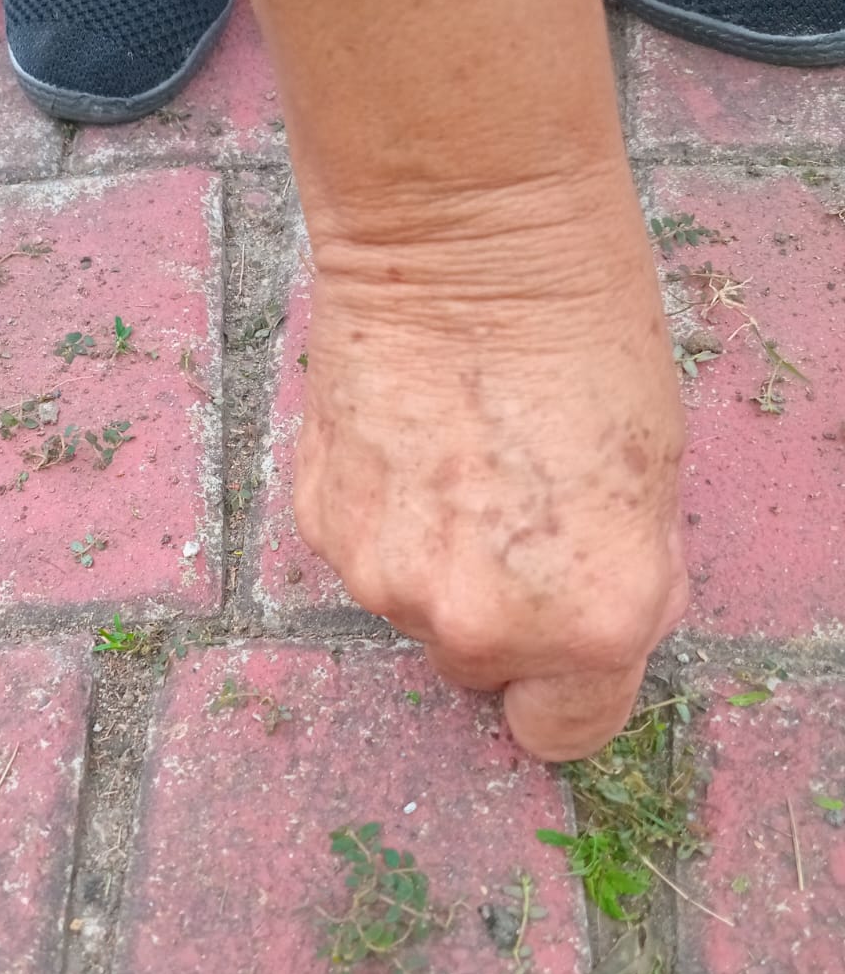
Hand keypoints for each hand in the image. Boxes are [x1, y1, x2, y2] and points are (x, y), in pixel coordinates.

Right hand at [293, 183, 687, 759]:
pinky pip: (363, 550)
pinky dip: (383, 511)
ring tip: (457, 454)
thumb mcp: (655, 482)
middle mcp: (478, 624)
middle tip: (516, 508)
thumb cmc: (589, 339)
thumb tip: (575, 612)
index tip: (566, 642)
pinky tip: (405, 434)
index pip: (564, 731)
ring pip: (412, 604)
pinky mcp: (319, 526)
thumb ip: (614, 579)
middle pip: (479, 665)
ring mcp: (384, 580)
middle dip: (503, 609)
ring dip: (435, 555)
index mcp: (588, 623)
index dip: (570, 688)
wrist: (466, 243)